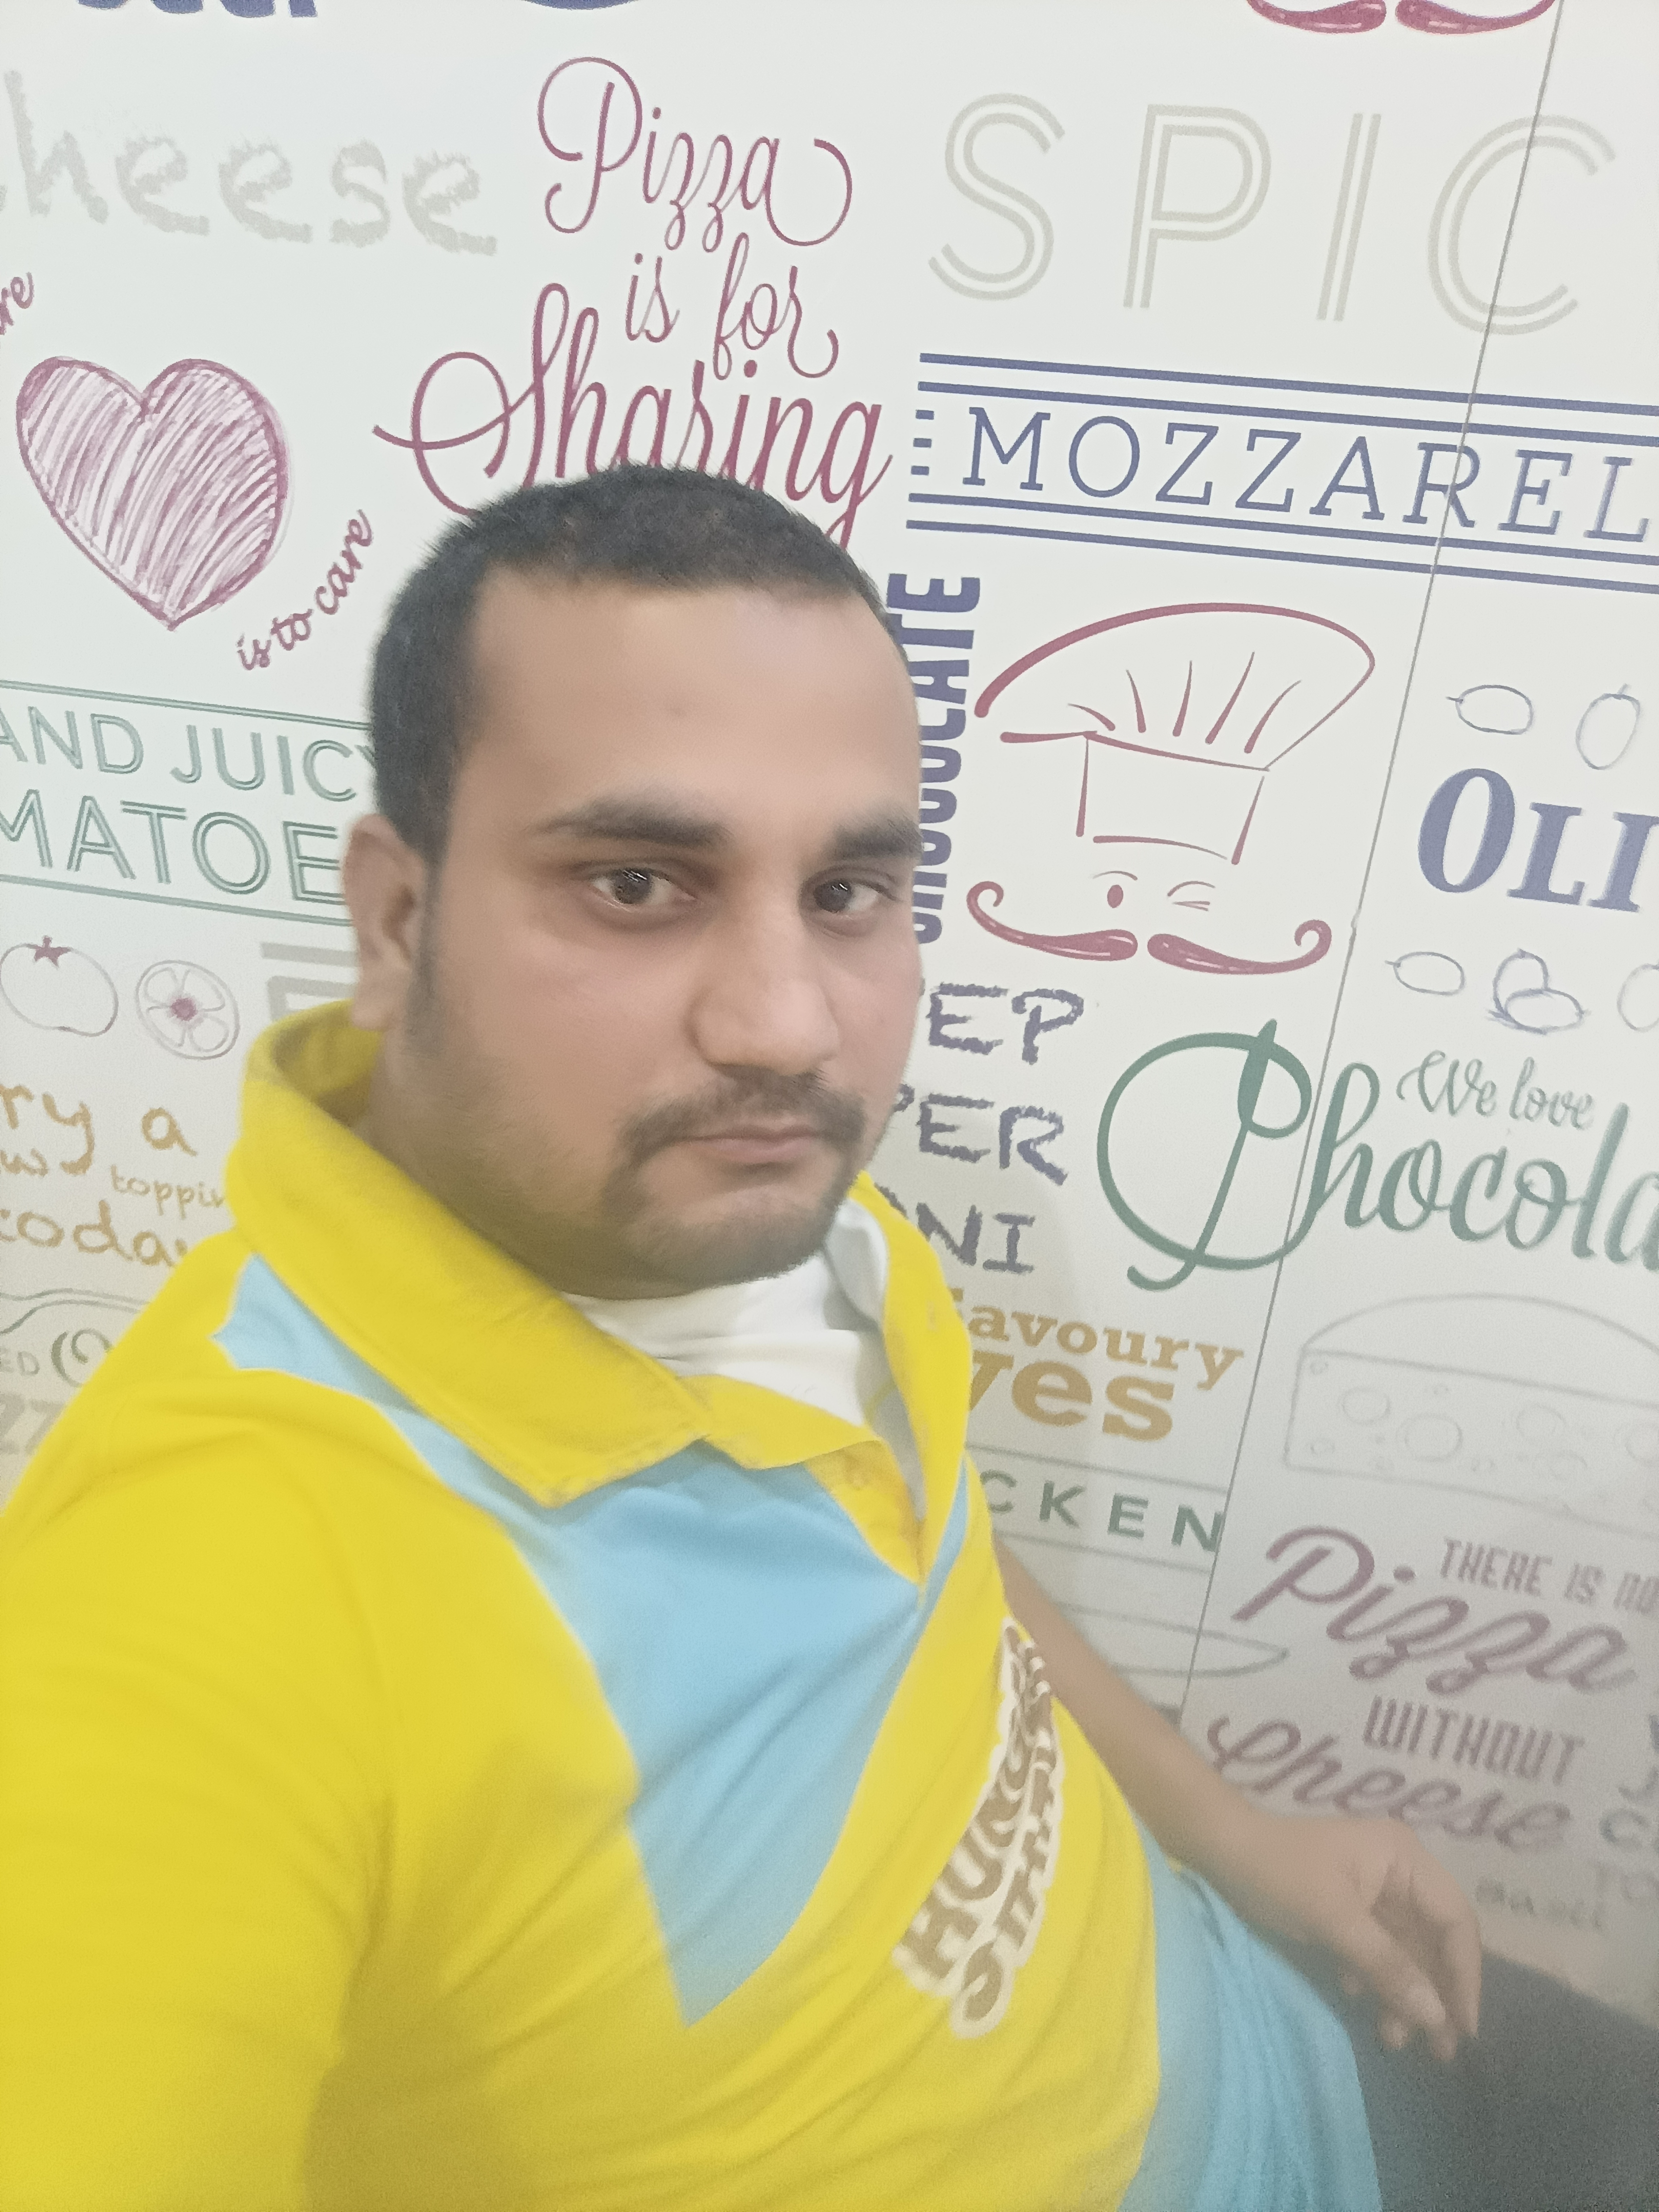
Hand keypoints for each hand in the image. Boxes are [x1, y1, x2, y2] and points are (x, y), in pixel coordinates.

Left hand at [1204, 1808, 1481, 2062]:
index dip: (1465, 1975)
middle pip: (1435, 1941)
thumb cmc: (1277, 1872)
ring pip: (1407, 1953)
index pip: (1455, 1920)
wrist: (1218, 1849)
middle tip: (1439, 2051)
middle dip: (1436, 1994)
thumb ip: (1387, 1965)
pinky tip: (1362, 2003)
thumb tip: (1437, 2016)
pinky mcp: (1351, 1911)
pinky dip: (1375, 1981)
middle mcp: (1398, 1872)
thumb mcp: (1333, 1919)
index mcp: (1404, 1858)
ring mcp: (1375, 1892)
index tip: (1464, 2027)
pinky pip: (1378, 1953)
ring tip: (1395, 2040)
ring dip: (1404, 1996)